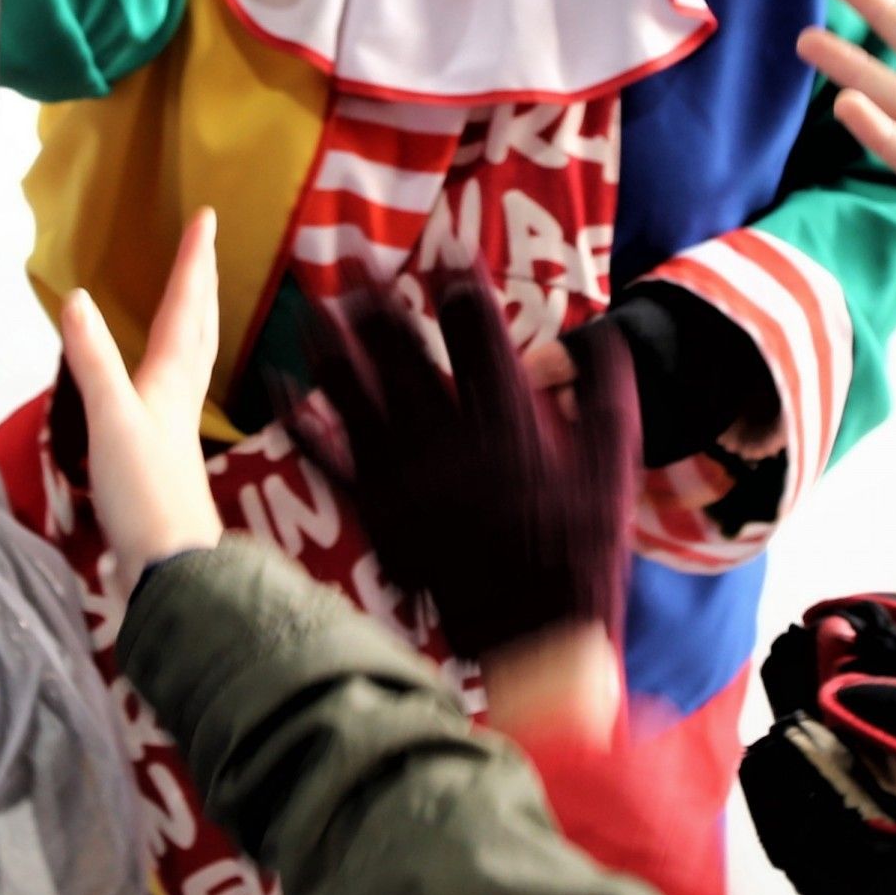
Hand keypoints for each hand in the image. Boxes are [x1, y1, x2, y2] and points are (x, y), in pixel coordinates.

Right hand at [60, 209, 220, 598]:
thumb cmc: (145, 495)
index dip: (193, 263)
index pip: (184, 309)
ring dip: (194, 320)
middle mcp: (180, 397)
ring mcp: (174, 426)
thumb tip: (78, 299)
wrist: (171, 567)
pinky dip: (170, 366)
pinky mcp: (163, 455)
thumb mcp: (111, 420)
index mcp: (171, 382)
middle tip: (206, 244)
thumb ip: (93, 361)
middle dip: (201, 282)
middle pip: (197, 327)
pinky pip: (173, 390)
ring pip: (191, 358)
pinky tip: (161, 381)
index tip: (206, 219)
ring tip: (194, 299)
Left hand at [293, 281, 639, 660]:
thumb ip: (610, 392)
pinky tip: (280, 389)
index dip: (459, 284)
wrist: (541, 635)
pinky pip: (329, 457)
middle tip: (356, 265)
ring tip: (313, 305)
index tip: (449, 259)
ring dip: (331, 342)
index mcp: (507, 419)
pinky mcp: (379, 511)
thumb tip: (599, 333)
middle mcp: (449, 438)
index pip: (474, 328)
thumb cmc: (583, 548)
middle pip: (400, 347)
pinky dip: (302, 420)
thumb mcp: (615, 465)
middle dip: (376, 298)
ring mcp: (407, 475)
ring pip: (354, 391)